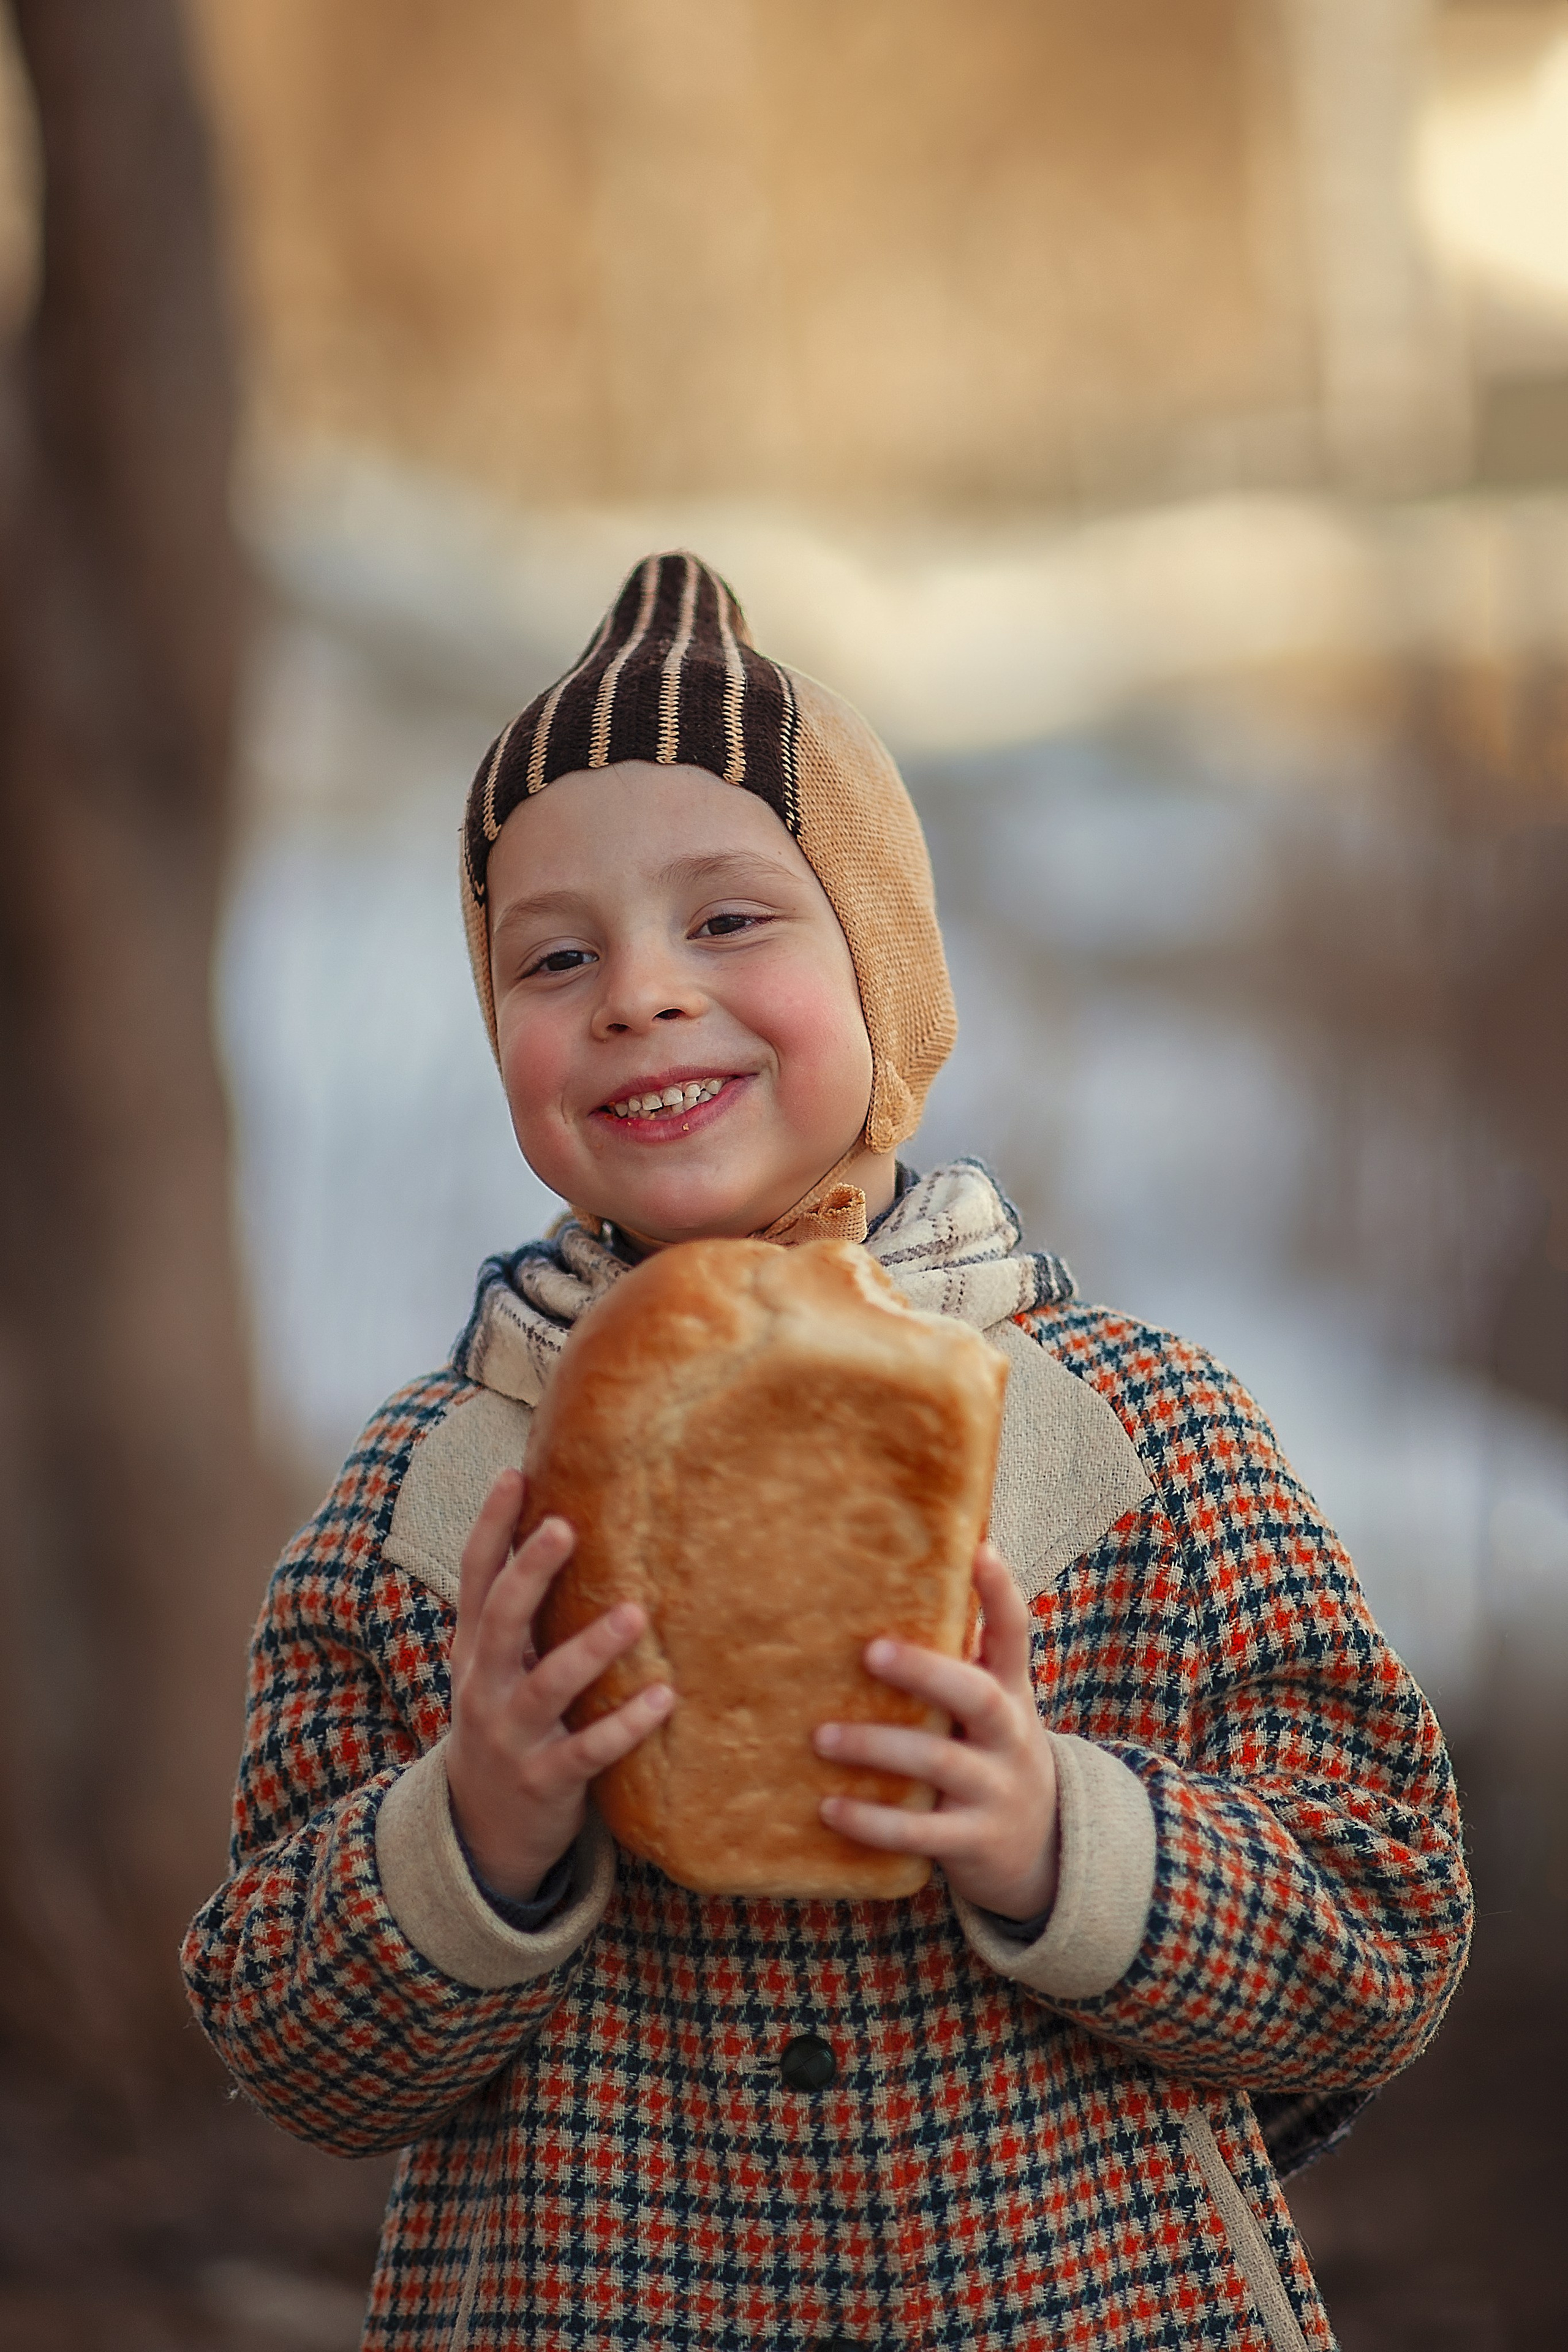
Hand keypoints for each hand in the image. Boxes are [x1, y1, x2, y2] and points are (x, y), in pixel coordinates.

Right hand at [445, 1470, 674, 1900]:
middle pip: (501, 1620)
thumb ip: (522, 1614)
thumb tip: (564, 1527)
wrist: (481, 1832)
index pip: (476, 1578)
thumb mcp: (496, 1669)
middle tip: (566, 1527)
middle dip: (530, 1572)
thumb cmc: (506, 1724)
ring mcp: (511, 1736)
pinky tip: (665, 1697)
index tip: (515, 1474)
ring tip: (635, 1614)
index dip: (491, 1527)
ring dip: (591, 1648)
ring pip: (546, 1686)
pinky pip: (587, 1751)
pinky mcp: (545, 1781)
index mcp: (474, 1651)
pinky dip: (625, 1725)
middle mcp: (484, 1687)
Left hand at [813, 1543, 1059, 1920]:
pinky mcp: (974, 1841)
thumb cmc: (989, 1754)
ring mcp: (995, 1789)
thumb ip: (956, 1662)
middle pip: (977, 1697)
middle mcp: (1010, 1735)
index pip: (1014, 1634)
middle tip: (870, 1651)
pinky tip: (829, 1807)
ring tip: (821, 1737)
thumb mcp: (991, 1707)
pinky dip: (873, 1821)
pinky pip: (920, 1831)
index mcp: (1011, 1692)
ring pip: (939, 1762)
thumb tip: (879, 1597)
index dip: (1000, 1593)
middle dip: (925, 1672)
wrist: (1040, 1848)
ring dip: (877, 1747)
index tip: (979, 1549)